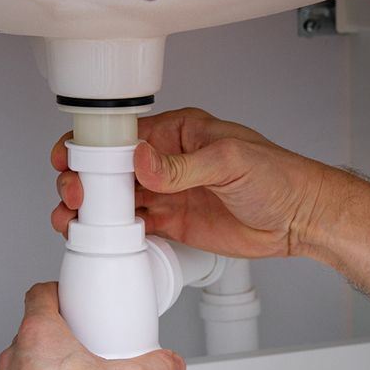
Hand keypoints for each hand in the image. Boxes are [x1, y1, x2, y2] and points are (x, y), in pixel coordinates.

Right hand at [51, 107, 333, 257]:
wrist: (299, 218)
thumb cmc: (278, 177)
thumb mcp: (230, 160)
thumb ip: (183, 164)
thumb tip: (142, 159)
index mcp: (178, 132)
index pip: (122, 134)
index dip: (90, 145)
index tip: (69, 158)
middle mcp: (166, 162)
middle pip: (109, 168)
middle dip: (83, 179)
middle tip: (75, 195)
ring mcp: (167, 194)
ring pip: (114, 199)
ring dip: (89, 208)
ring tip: (72, 219)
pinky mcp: (172, 224)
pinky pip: (132, 227)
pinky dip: (110, 232)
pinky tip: (97, 237)